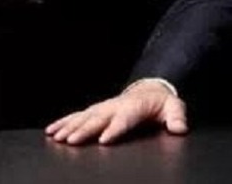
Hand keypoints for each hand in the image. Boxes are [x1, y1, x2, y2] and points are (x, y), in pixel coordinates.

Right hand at [45, 79, 188, 144]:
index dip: (114, 129)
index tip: (103, 140)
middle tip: (71, 141)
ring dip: (69, 127)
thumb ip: (176, 117)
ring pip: (83, 117)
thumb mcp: (173, 106)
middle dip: (84, 130)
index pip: (124, 120)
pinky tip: (51, 131)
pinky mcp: (95, 110)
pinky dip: (63, 122)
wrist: (149, 89)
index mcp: (134, 107)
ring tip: (57, 137)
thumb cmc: (160, 102)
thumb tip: (180, 128)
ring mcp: (103, 107)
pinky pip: (77, 116)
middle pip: (98, 119)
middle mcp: (115, 106)